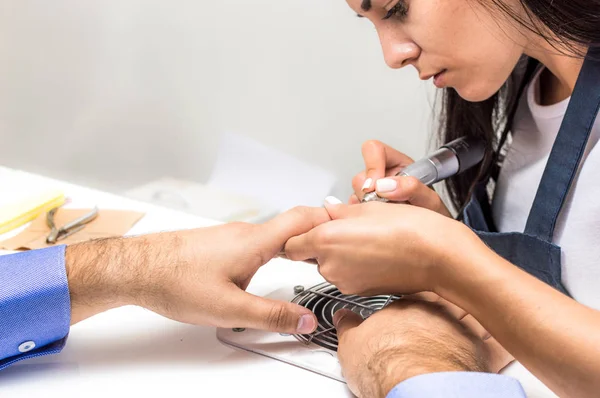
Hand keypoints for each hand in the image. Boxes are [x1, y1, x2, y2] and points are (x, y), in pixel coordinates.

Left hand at [66, 207, 330, 333]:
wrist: (136, 268)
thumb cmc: (176, 281)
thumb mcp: (229, 308)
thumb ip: (271, 315)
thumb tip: (305, 320)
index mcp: (255, 241)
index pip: (303, 218)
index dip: (330, 220)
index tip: (349, 228)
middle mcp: (246, 232)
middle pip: (293, 225)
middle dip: (317, 237)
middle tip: (336, 251)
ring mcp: (232, 236)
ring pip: (274, 235)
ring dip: (295, 244)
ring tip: (310, 261)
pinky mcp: (220, 244)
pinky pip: (257, 241)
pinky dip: (275, 250)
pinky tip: (269, 267)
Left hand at [286, 201, 481, 295]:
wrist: (439, 258)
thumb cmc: (410, 229)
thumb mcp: (369, 207)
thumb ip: (338, 212)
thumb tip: (327, 211)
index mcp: (326, 240)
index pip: (290, 244)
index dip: (300, 234)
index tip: (311, 225)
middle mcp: (331, 265)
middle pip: (310, 255)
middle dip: (322, 242)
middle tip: (346, 227)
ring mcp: (345, 282)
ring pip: (329, 265)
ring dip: (339, 253)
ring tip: (366, 238)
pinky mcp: (360, 291)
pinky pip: (346, 275)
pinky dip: (354, 265)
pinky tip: (375, 252)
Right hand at [334, 298, 510, 397]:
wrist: (415, 387)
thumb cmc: (385, 365)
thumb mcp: (351, 344)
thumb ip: (348, 326)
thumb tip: (343, 318)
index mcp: (404, 304)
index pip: (409, 293)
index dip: (409, 302)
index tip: (406, 313)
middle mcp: (436, 311)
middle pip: (444, 299)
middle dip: (443, 306)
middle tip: (436, 318)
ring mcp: (461, 329)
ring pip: (474, 315)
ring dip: (474, 319)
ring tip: (469, 327)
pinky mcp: (482, 353)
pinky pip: (497, 344)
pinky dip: (496, 346)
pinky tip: (495, 349)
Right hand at [351, 140, 450, 216]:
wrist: (430, 235)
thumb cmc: (432, 214)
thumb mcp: (430, 201)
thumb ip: (412, 188)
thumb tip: (385, 185)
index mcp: (398, 164)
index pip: (374, 149)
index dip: (372, 166)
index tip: (376, 187)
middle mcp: (382, 175)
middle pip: (360, 176)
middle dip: (370, 194)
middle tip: (386, 207)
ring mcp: (371, 191)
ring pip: (355, 193)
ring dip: (368, 207)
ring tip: (388, 215)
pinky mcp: (363, 206)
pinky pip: (353, 208)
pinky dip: (363, 216)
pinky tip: (379, 220)